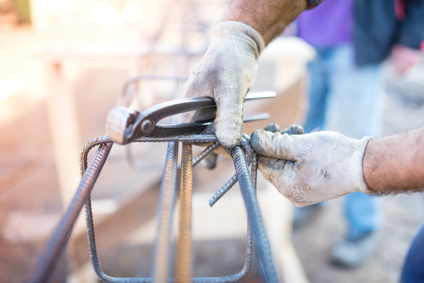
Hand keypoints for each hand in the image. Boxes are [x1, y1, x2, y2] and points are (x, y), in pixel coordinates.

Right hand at [181, 21, 264, 147]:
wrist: (239, 43)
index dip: (207, 145)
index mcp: (185, 107)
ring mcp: (202, 109)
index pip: (188, 137)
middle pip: (201, 137)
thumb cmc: (231, 61)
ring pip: (212, 132)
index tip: (229, 148)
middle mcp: (191, 110)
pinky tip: (243, 131)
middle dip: (220, 143)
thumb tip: (228, 143)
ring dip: (227, 137)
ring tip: (244, 141)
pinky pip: (220, 124)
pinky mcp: (214, 107)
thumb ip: (228, 116)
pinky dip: (231, 128)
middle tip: (240, 146)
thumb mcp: (231, 90)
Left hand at [250, 130, 372, 206]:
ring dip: (289, 146)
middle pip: (273, 164)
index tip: (270, 127)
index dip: (262, 144)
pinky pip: (296, 169)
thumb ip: (274, 143)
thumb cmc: (335, 155)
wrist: (365, 166)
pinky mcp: (311, 187)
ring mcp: (301, 192)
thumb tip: (253, 139)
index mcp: (286, 185)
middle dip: (278, 143)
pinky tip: (307, 142)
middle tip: (290, 128)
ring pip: (285, 164)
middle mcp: (291, 194)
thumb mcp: (301, 145)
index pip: (262, 163)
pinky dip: (298, 154)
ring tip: (301, 132)